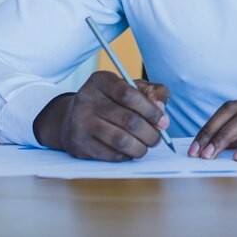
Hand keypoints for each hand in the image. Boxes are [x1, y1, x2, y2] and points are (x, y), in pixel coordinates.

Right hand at [33, 70, 169, 160]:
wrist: (73, 118)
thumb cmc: (111, 101)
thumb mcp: (132, 88)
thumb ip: (152, 92)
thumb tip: (161, 109)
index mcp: (101, 80)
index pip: (129, 94)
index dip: (150, 110)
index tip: (163, 121)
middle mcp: (86, 98)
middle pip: (128, 120)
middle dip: (150, 132)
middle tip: (158, 138)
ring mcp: (80, 122)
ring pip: (120, 140)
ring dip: (141, 147)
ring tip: (147, 146)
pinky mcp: (79, 144)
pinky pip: (110, 154)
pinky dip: (126, 155)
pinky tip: (130, 151)